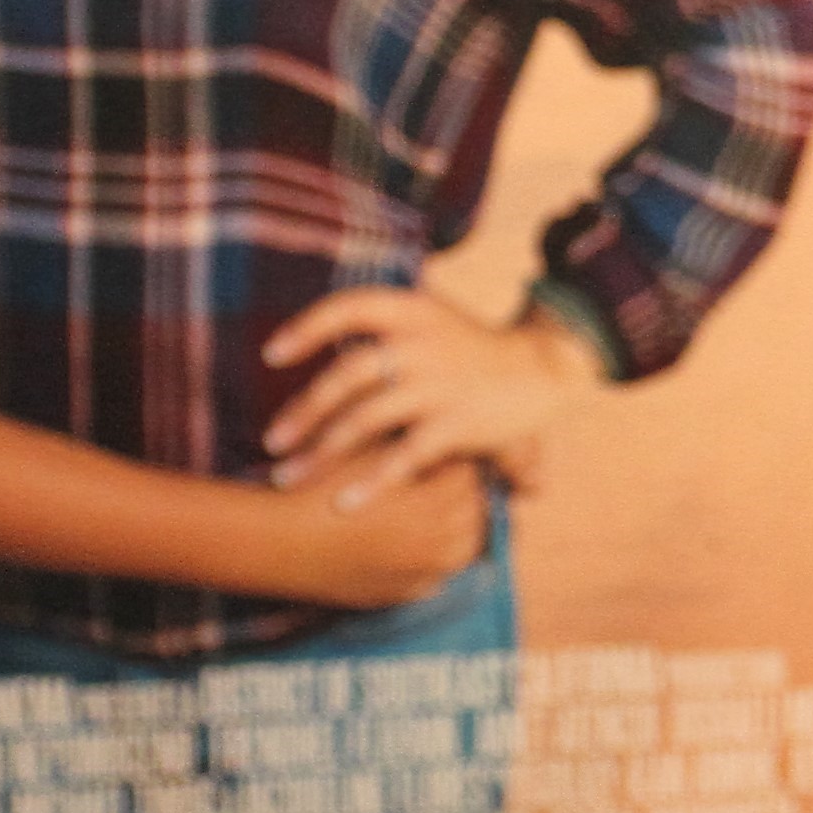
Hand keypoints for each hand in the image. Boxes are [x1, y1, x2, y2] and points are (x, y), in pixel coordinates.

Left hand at [263, 286, 599, 509]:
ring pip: (364, 420)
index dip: (307, 328)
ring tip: (287, 480)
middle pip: (346, 374)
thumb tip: (313, 339)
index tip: (272, 355)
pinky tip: (345, 505)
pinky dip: (371, 483)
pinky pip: (404, 457)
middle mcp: (422, 343)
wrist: (541, 369)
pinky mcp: (457, 424)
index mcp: (414, 310)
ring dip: (320, 452)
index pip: (349, 306)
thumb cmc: (471, 350)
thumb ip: (382, 330)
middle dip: (304, 411)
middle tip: (273, 442)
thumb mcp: (432, 321)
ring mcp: (439, 384)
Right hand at [291, 459, 497, 609]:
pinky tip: (416, 541)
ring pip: (466, 548)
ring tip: (443, 508)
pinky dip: (435, 559)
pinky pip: (438, 578)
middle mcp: (437, 540)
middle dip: (470, 492)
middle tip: (456, 476)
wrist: (278, 541)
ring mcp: (422, 573)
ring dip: (461, 527)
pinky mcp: (402, 595)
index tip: (453, 449)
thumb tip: (431, 426)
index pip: (473, 475)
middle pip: (479, 512)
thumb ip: (405, 441)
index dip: (462, 458)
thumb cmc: (320, 487)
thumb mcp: (366, 452)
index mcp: (433, 501)